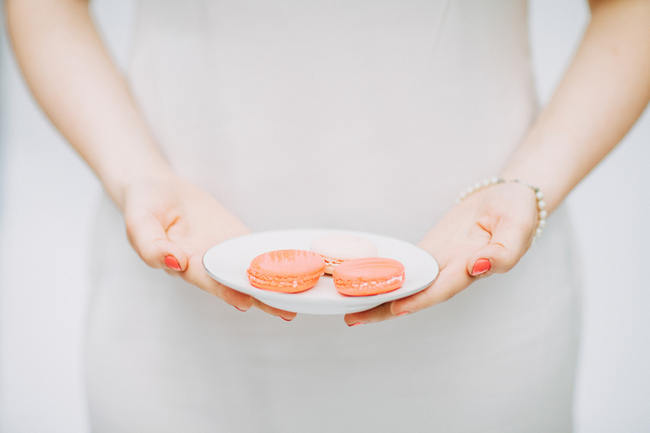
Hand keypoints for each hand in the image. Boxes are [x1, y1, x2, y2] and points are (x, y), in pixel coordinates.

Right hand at [121, 172, 296, 320]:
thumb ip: (151, 247)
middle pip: (235, 284)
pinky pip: (254, 251)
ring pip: (249, 272)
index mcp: (182, 264)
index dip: (226, 291)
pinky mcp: (234, 238)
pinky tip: (293, 270)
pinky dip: (273, 261)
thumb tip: (176, 262)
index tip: (245, 301)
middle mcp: (205, 264)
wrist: (156, 188)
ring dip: (271, 285)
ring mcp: (222, 252)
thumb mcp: (138, 223)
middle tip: (286, 310)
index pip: (207, 281)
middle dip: (260, 298)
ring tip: (297, 299)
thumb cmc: (144, 206)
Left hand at [344, 181, 538, 324]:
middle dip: (385, 308)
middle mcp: (452, 271)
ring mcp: (439, 261)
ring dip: (379, 295)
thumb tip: (478, 266)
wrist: (508, 197)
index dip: (419, 299)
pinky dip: (386, 274)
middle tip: (352, 317)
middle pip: (415, 295)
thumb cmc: (517, 212)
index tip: (395, 308)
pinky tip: (363, 280)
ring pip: (407, 283)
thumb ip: (504, 251)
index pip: (442, 288)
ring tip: (348, 305)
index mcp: (473, 268)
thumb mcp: (518, 228)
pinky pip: (406, 265)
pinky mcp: (430, 250)